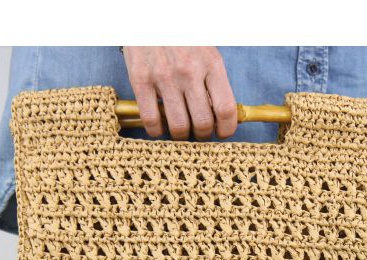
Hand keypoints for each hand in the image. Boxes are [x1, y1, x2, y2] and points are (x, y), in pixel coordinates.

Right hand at [122, 46, 236, 140]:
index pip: (225, 109)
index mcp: (211, 64)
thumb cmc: (182, 40)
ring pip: (178, 126)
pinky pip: (151, 120)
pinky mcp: (141, 80)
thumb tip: (222, 117)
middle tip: (198, 132)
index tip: (221, 133)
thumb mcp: (207, 54)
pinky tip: (159, 126)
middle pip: (202, 123)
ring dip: (181, 136)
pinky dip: (156, 131)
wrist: (150, 17)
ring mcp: (164, 77)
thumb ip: (214, 83)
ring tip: (180, 129)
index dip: (226, 130)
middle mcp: (189, 72)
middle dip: (202, 135)